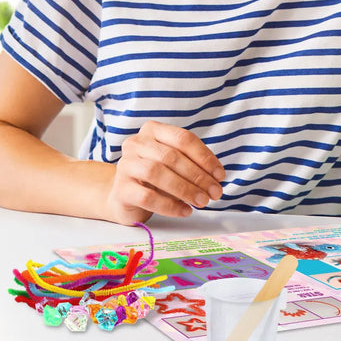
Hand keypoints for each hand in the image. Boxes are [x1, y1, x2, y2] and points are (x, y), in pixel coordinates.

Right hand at [104, 121, 225, 224]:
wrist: (125, 197)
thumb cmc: (157, 177)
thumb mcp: (176, 164)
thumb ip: (194, 165)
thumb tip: (217, 179)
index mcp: (153, 130)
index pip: (184, 139)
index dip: (205, 157)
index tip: (220, 175)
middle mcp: (136, 143)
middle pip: (172, 156)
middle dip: (198, 176)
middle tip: (215, 192)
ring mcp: (125, 165)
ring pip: (158, 173)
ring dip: (185, 189)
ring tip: (202, 202)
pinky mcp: (121, 189)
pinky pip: (147, 197)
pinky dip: (170, 205)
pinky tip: (185, 211)